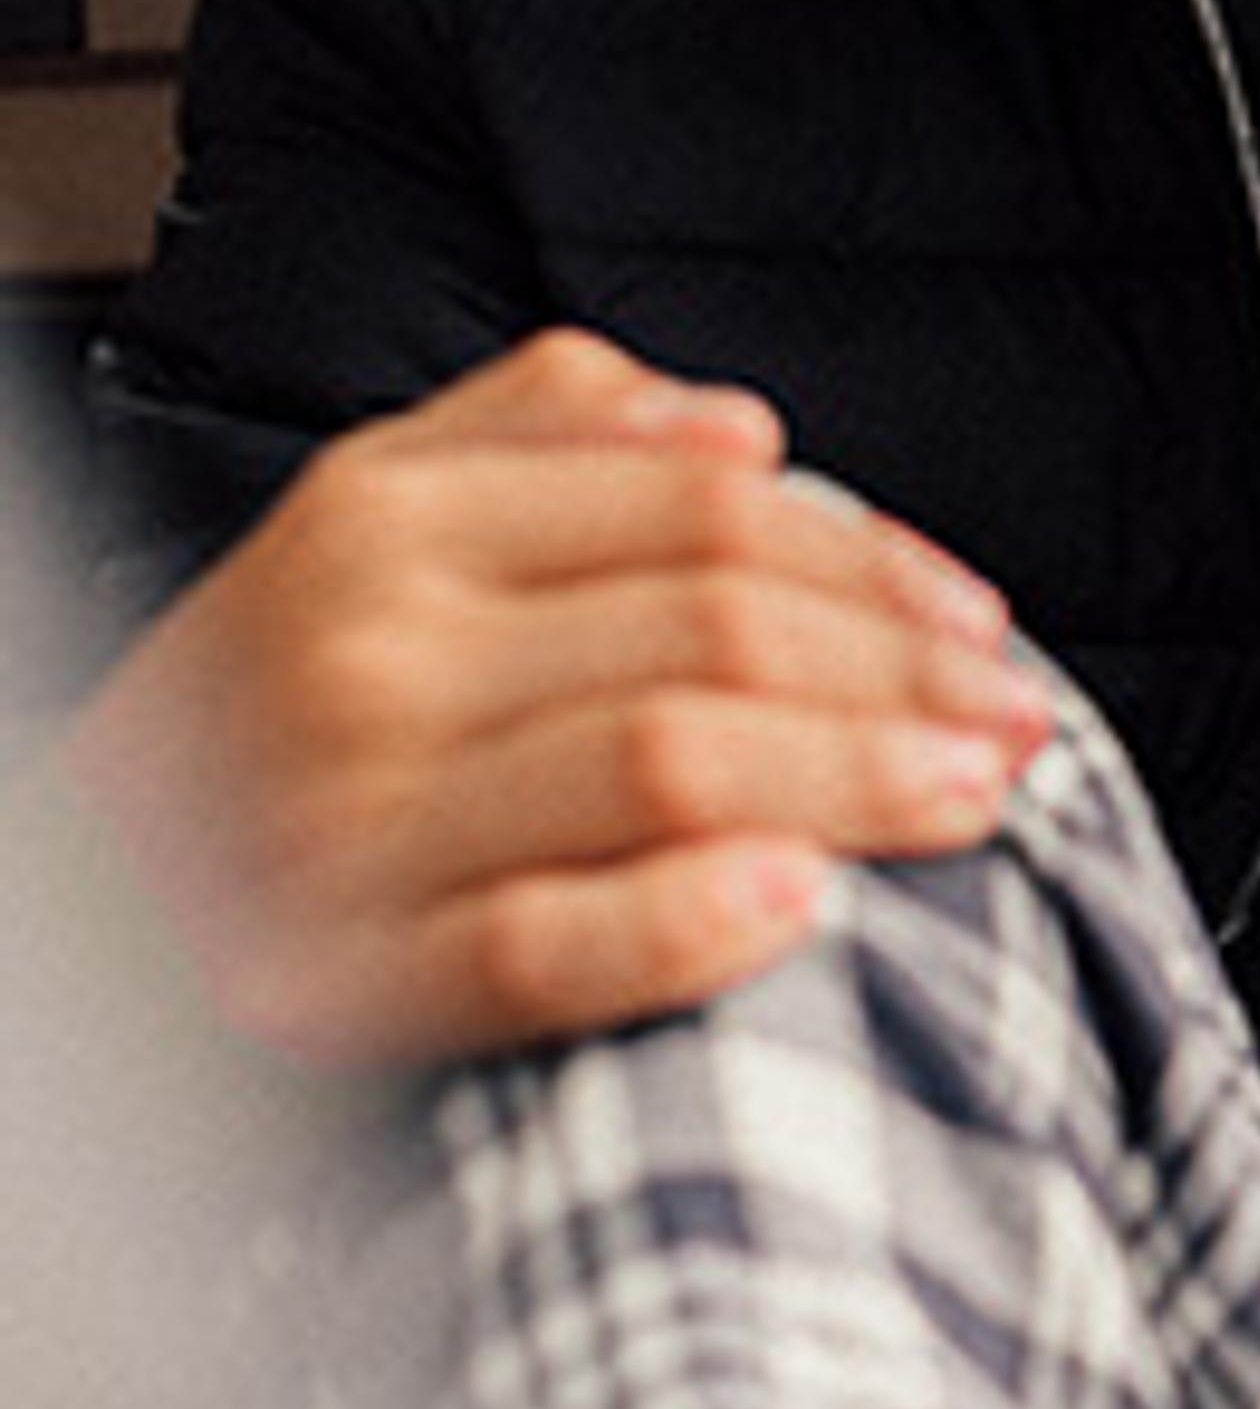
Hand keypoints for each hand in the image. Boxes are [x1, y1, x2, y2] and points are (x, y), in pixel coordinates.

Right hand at [63, 331, 1055, 1065]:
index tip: (982, 623)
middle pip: (709, 629)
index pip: (702, 511)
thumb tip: (735, 427)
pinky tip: (796, 905)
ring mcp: (345, 816)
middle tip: (1016, 722)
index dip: (875, 563)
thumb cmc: (270, 707)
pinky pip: (533, 946)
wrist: (64, 892)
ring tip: (974, 794)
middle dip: (901, 675)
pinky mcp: (328, 981)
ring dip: (854, 778)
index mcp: (389, 515)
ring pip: (662, 764)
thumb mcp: (373, 525)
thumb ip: (542, 441)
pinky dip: (678, 925)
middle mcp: (366, 644)